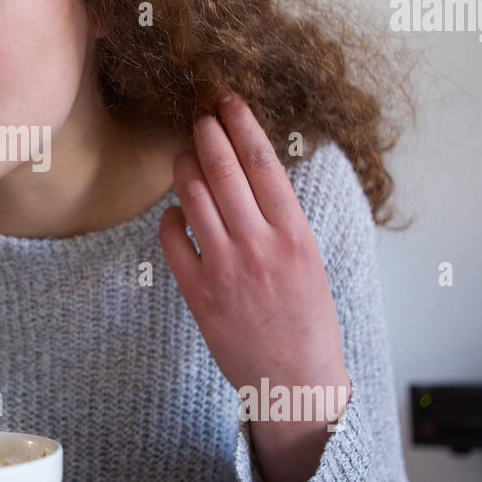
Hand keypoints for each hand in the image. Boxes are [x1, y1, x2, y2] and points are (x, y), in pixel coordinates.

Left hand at [158, 92, 348, 481]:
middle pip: (224, 172)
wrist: (295, 381)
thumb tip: (254, 173)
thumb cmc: (308, 319)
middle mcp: (260, 247)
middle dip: (207, 135)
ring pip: (193, 199)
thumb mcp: (311, 260)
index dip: (242, 125)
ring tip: (184, 157)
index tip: (228, 100)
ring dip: (184, 170)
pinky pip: (172, 240)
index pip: (264, 163)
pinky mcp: (198, 294)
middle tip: (197, 115)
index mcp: (296, 235)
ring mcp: (225, 270)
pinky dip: (170, 218)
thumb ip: (282, 219)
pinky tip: (176, 213)